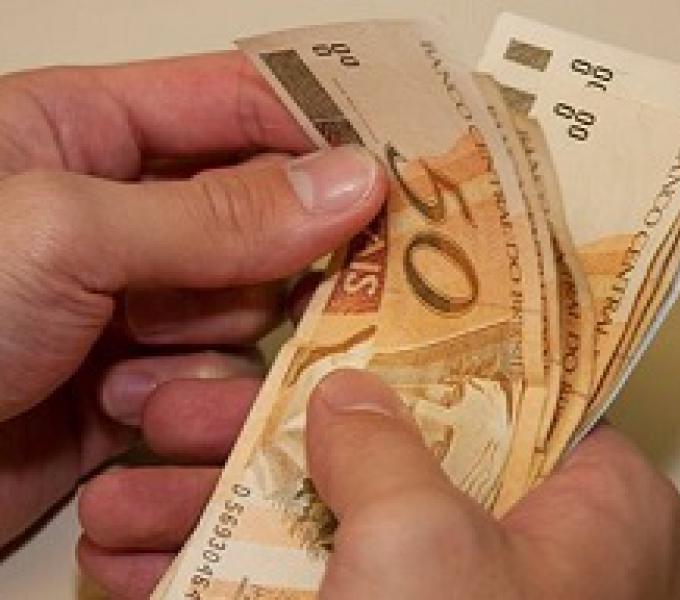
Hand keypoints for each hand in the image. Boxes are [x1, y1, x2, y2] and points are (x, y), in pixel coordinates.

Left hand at [0, 53, 385, 547]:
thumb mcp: (60, 232)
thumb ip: (213, 213)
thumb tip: (348, 182)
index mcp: (85, 134)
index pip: (236, 105)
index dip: (319, 129)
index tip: (399, 169)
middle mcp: (118, 216)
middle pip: (258, 220)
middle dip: (280, 265)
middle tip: (324, 295)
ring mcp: (129, 304)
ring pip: (246, 311)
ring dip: (217, 349)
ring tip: (140, 375)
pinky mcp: (133, 386)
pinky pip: (215, 380)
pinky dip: (194, 401)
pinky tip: (127, 413)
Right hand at [79, 370, 679, 599]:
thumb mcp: (424, 540)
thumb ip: (383, 441)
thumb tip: (348, 391)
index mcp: (600, 504)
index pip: (509, 389)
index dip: (415, 354)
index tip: (333, 332)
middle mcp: (543, 552)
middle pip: (397, 456)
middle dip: (267, 442)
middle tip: (181, 417)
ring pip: (343, 527)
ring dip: (226, 514)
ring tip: (129, 502)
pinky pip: (325, 590)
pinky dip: (240, 581)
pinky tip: (150, 568)